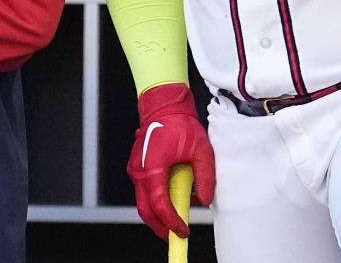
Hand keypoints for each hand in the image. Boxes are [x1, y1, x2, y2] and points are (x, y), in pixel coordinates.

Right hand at [128, 83, 214, 240]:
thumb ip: (204, 177)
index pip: (159, 205)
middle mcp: (139, 171)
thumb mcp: (201, 150)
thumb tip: (204, 199)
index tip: (183, 231)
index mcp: (153, 168)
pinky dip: (155, 201)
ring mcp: (136, 168)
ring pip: (143, 202)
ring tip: (176, 219)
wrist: (163, 105)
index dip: (172, 222)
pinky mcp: (138, 166)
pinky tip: (171, 200)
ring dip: (158, 214)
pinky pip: (144, 190)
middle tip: (175, 235)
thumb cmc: (180, 124)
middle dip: (160, 226)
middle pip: (145, 210)